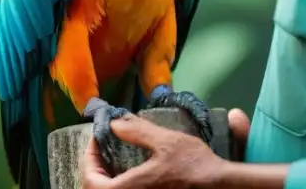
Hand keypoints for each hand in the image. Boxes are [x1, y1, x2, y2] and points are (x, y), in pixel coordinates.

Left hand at [81, 109, 250, 188]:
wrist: (217, 185)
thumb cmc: (192, 165)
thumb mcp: (166, 141)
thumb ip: (138, 132)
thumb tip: (114, 123)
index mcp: (129, 188)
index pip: (91, 181)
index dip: (89, 158)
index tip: (96, 138)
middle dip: (95, 168)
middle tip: (102, 147)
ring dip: (106, 176)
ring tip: (112, 156)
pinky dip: (119, 182)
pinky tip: (129, 169)